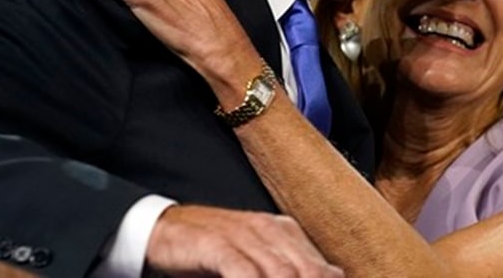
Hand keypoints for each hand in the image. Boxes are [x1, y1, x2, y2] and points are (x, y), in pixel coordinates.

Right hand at [145, 204, 343, 276]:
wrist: (167, 229)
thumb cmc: (216, 247)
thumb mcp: (259, 254)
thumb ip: (294, 262)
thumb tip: (335, 272)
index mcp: (284, 230)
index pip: (318, 267)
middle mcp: (268, 229)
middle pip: (304, 270)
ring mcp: (243, 235)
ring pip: (280, 272)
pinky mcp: (218, 246)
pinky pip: (243, 271)